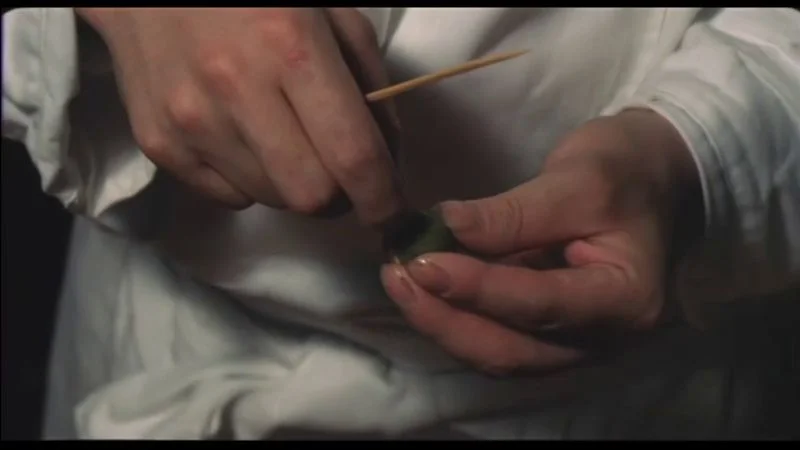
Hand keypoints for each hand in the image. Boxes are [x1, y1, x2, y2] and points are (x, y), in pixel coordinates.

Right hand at [77, 8, 403, 224]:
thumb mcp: (332, 13)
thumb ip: (371, 85)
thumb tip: (386, 161)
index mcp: (291, 47)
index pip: (352, 156)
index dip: (382, 198)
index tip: (392, 213)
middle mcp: (236, 89)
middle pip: (311, 196)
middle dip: (338, 194)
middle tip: (337, 168)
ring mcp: (190, 121)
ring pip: (272, 200)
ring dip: (293, 184)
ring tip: (284, 137)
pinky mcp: (158, 143)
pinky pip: (229, 197)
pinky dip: (251, 181)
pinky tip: (244, 138)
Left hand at [381, 109, 703, 374]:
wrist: (657, 178)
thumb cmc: (630, 169)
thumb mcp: (580, 177)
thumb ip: (516, 212)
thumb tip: (447, 227)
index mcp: (626, 299)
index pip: (541, 305)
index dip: (478, 289)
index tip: (421, 263)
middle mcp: (602, 337)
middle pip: (512, 350)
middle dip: (446, 318)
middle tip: (394, 276)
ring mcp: (575, 340)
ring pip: (498, 353)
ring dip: (442, 322)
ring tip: (397, 280)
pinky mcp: (551, 330)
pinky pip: (497, 337)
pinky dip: (456, 316)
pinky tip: (421, 287)